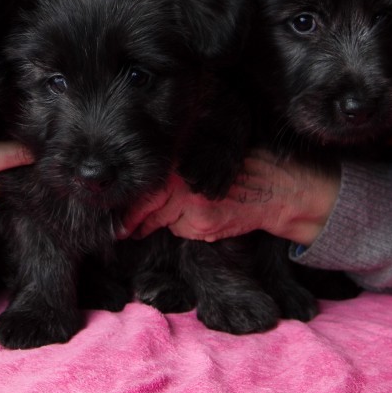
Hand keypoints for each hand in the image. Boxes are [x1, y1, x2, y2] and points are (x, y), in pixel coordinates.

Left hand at [119, 149, 339, 244]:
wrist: (275, 187)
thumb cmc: (239, 171)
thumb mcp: (205, 160)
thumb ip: (179, 172)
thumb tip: (146, 190)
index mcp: (180, 162)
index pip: (145, 187)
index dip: (127, 206)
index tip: (116, 219)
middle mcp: (181, 180)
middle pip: (147, 206)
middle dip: (134, 222)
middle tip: (122, 232)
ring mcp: (190, 203)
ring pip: (165, 221)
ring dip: (163, 224)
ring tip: (170, 219)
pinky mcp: (203, 223)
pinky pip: (183, 231)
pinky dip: (186, 229)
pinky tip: (202, 220)